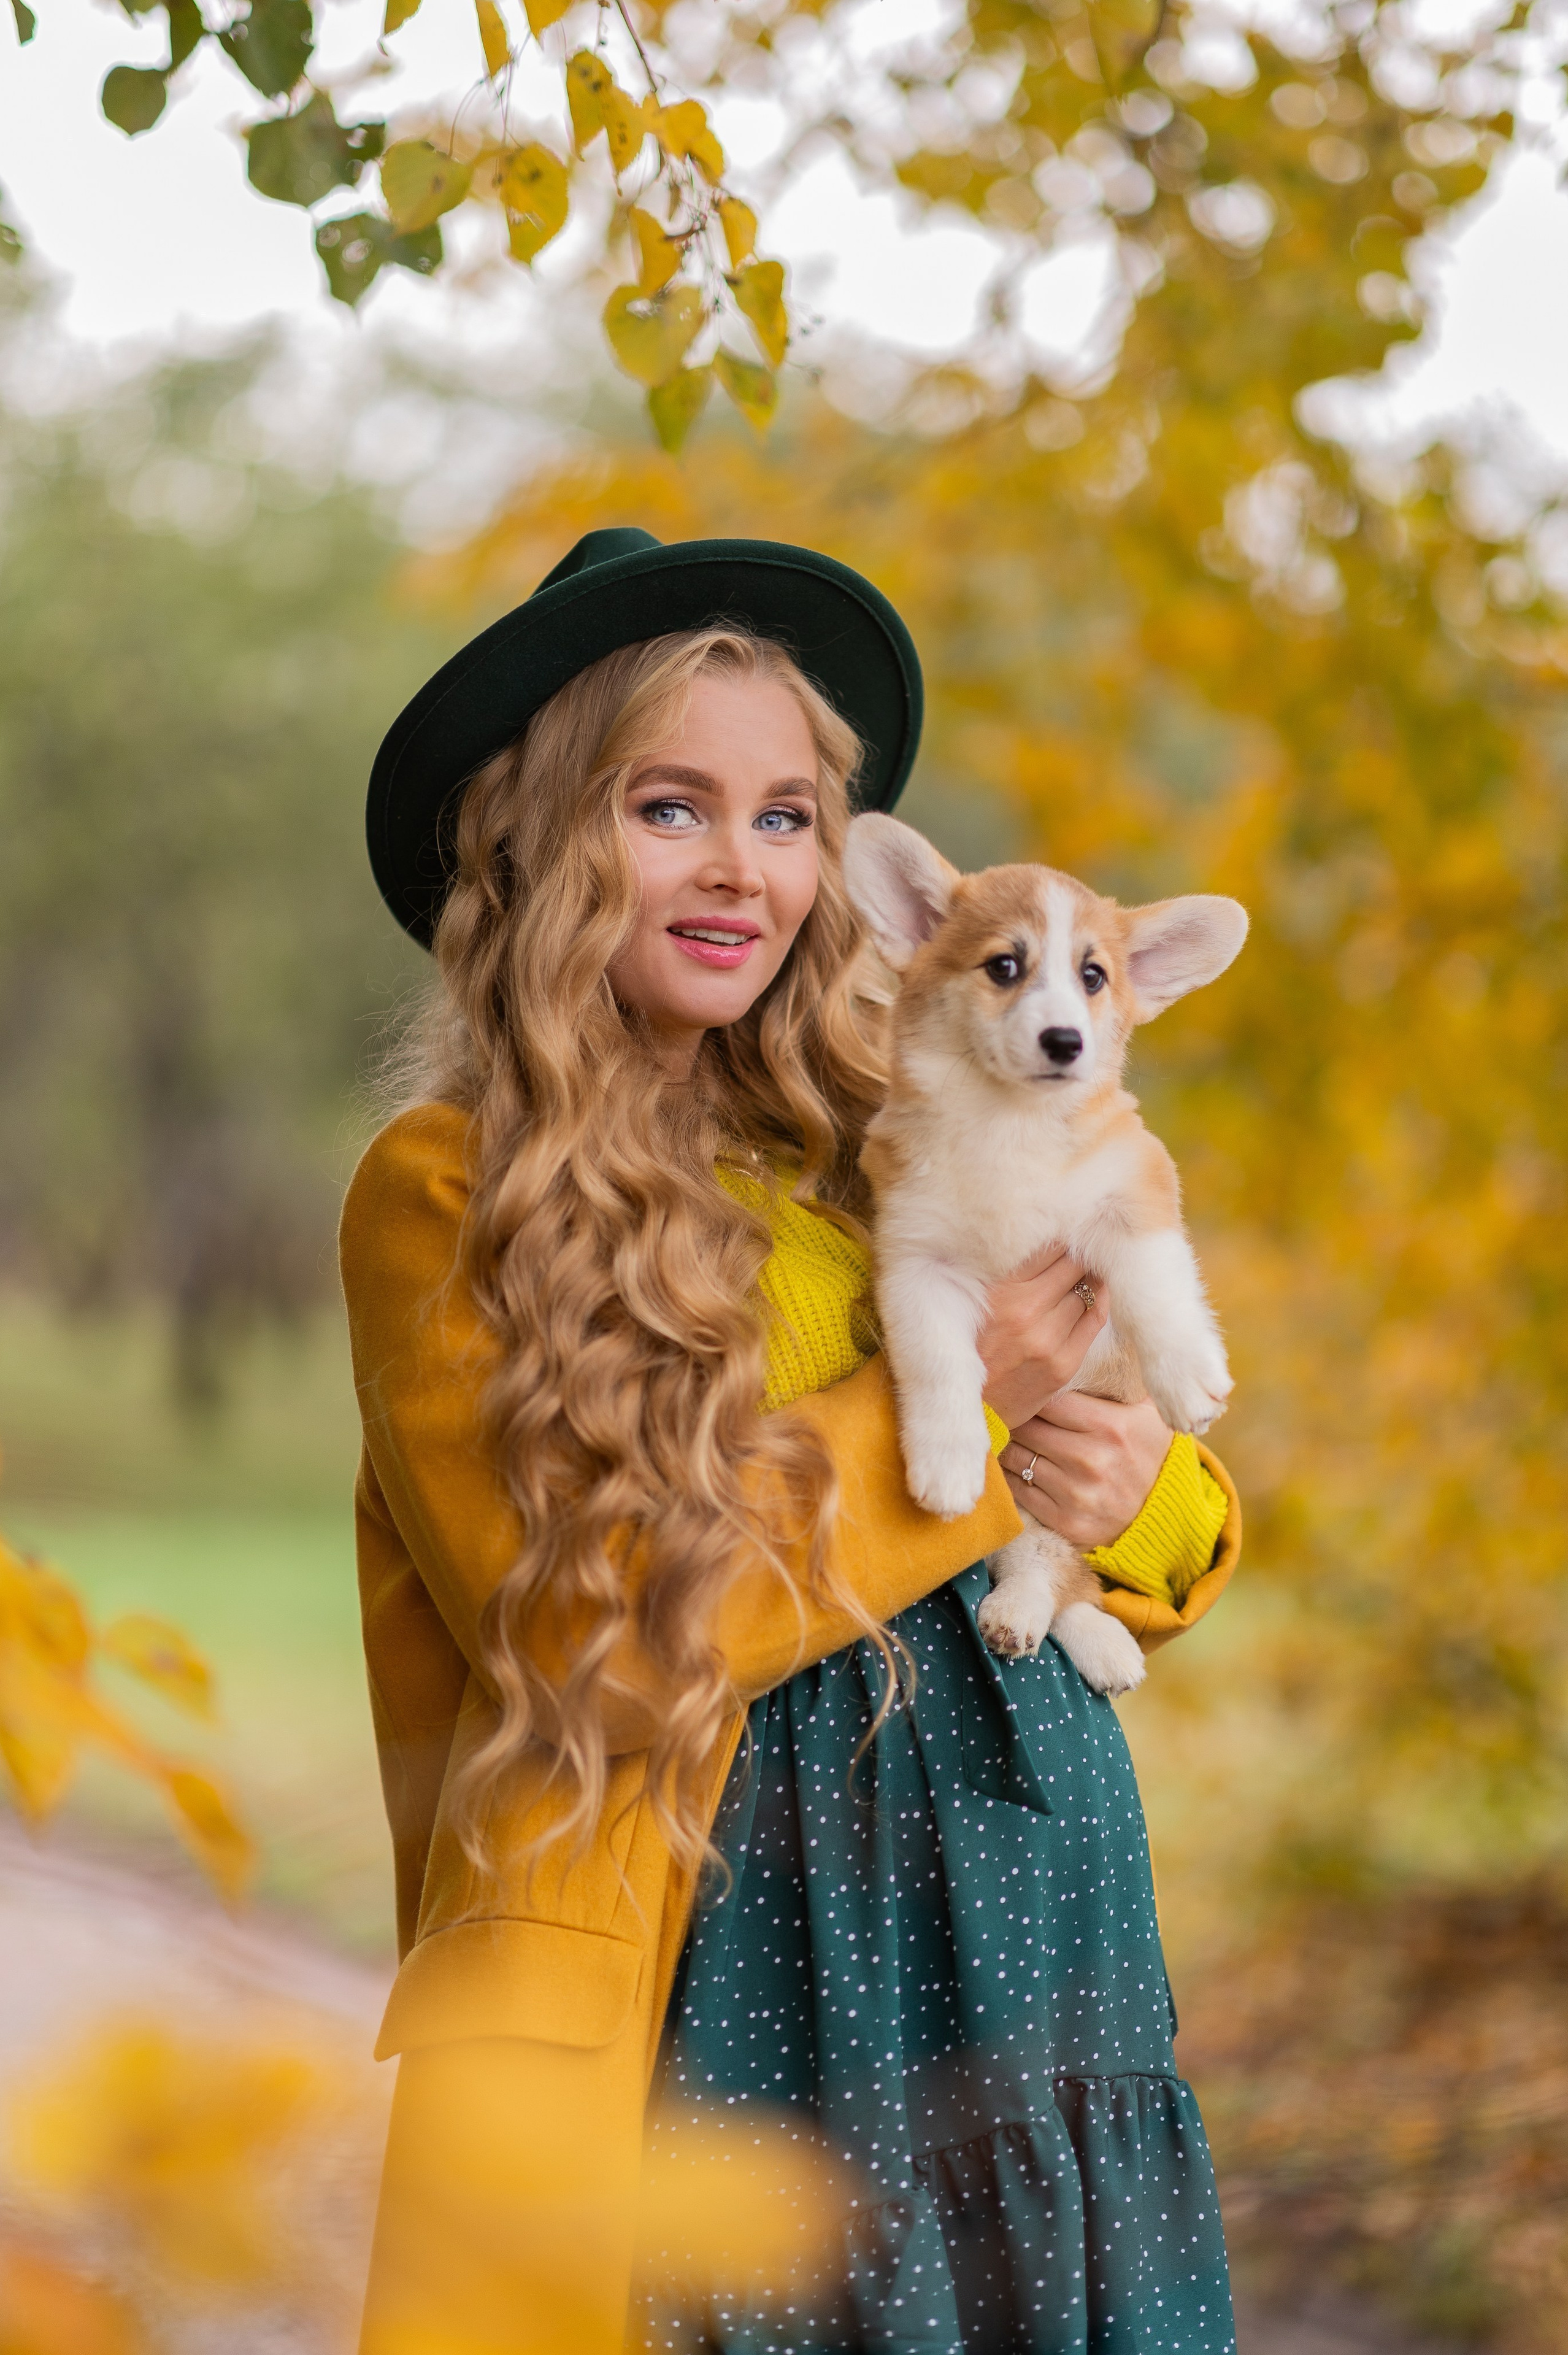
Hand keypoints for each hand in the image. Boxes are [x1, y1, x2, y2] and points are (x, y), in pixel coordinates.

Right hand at [978, 1248, 1107, 1429]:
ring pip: (1086, 1289)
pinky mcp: (1064, 1364)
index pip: (1044, 1248)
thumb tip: (1044, 1243)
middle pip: (1070, 1263)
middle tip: (1080, 1248)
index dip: (1059, 1238)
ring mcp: (1047, 1340)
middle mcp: (1023, 1312)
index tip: (1063, 1234)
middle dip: (1077, 1254)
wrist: (973, 1411)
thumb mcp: (972, 1305)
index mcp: (997, 1293)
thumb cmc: (971, 1350)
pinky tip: (1097, 1293)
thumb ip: (1003, 1275)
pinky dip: (1099, 1301)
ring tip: (1085, 1271)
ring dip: (1088, 1277)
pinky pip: (1095, 1318)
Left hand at [1000, 1394, 1171, 1550]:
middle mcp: (1093, 1459)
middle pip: (1028, 1427)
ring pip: (1017, 1457)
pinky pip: (1019, 1490)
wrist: (1164, 1514)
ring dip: (1010, 1446)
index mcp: (1111, 1426)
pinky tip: (1016, 1466)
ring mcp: (1077, 1493)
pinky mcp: (1065, 1521)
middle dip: (1017, 1418)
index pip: (1050, 1398)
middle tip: (1009, 1412)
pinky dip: (1011, 1476)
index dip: (1035, 1393)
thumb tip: (1090, 1343)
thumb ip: (1121, 1380)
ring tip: (1009, 1437)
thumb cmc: (1147, 1453)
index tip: (1028, 1391)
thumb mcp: (1146, 1413)